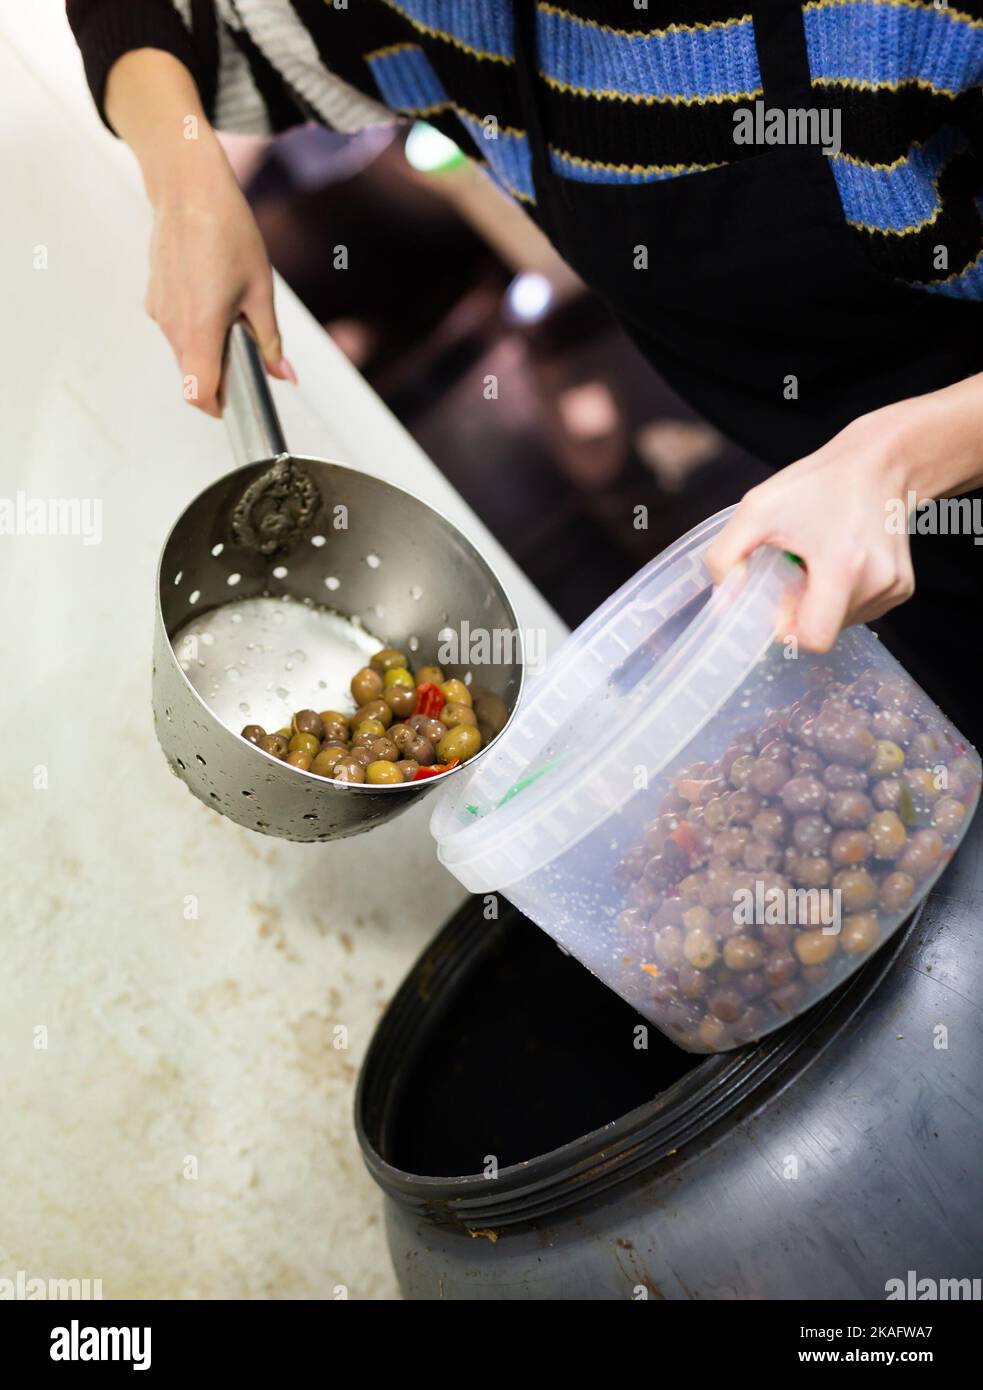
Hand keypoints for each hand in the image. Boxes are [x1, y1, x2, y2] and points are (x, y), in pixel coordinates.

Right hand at [105, 50, 293, 415]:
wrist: (187, 188)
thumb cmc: (226, 232)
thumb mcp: (261, 291)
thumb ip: (270, 341)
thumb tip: (284, 375)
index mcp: (200, 329)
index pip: (198, 393)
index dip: (217, 407)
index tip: (236, 405)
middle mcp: (173, 326)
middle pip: (193, 376)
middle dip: (219, 375)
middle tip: (248, 353)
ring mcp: (159, 313)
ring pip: (184, 353)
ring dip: (209, 350)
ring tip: (232, 313)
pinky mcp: (154, 299)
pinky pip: (177, 329)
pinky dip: (196, 328)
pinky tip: (214, 296)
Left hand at [706, 402, 924, 650]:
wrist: (880, 463)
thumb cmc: (818, 484)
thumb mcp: (756, 509)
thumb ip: (726, 555)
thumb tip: (725, 598)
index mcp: (843, 566)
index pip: (814, 638)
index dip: (788, 628)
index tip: (779, 598)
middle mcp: (877, 582)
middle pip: (825, 631)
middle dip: (803, 609)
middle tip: (797, 568)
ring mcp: (895, 588)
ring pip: (842, 623)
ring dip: (822, 601)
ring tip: (821, 560)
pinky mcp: (904, 587)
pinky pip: (860, 610)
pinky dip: (842, 596)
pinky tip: (840, 562)